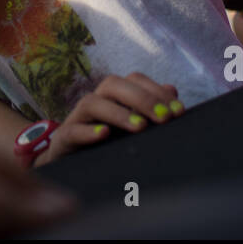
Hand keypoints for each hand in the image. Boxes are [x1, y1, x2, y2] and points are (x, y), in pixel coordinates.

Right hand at [35, 73, 180, 166]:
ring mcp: (77, 119)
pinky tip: (104, 135)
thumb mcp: (131, 126)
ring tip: (140, 127)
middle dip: (142, 98)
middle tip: (164, 118)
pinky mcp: (63, 139)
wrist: (68, 164)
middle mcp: (95, 101)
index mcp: (113, 96)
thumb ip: (151, 109)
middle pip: (113, 84)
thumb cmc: (106, 142)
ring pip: (91, 102)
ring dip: (118, 112)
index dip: (157, 90)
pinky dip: (87, 131)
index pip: (134, 79)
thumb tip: (172, 90)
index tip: (179, 111)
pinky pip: (72, 131)